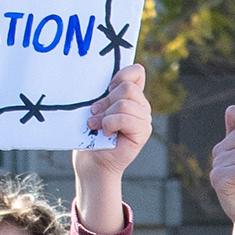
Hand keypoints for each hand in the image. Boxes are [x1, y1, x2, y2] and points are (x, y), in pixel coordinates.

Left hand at [71, 66, 149, 232]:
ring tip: (97, 126)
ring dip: (105, 115)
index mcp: (131, 96)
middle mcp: (141, 106)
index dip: (121, 75)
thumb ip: (105, 92)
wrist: (92, 162)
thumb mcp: (95, 107)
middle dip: (106, 100)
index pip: (136, 71)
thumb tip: (107, 80)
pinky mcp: (143, 132)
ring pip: (125, 103)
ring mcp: (144, 119)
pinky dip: (110, 124)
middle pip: (128, 87)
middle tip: (95, 114)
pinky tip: (106, 133)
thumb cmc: (90, 134)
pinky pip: (125, 118)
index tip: (106, 88)